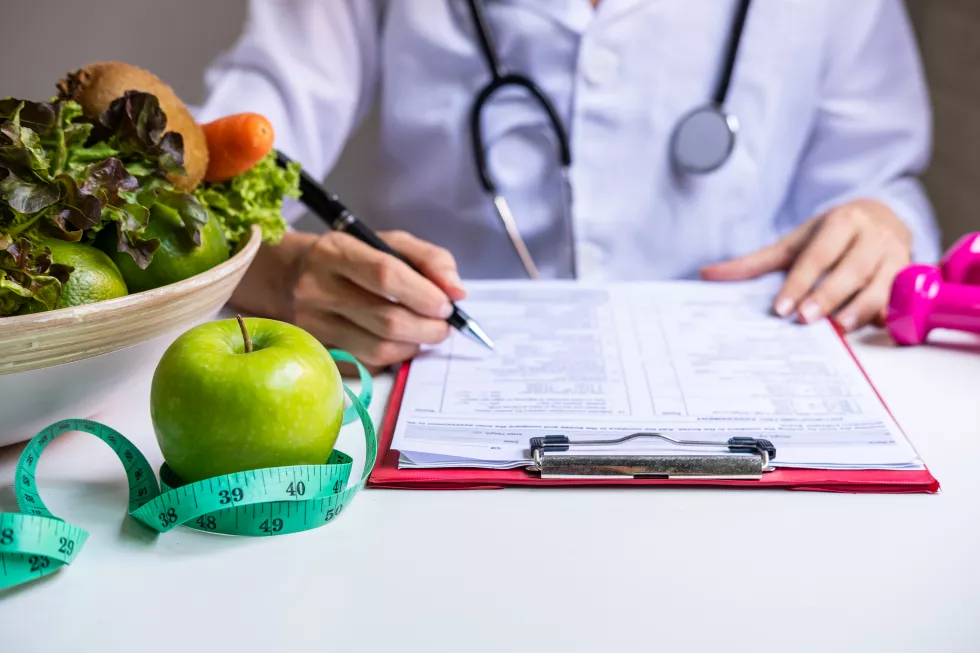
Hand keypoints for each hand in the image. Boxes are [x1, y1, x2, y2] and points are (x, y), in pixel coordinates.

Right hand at [285, 230, 464, 368]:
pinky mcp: (316, 352)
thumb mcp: (389, 243)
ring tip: (424, 333)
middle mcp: (317, 289)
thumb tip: (457, 293)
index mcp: (336, 252)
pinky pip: (367, 366)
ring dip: (414, 346)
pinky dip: (393, 359)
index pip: (386, 276)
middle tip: (443, 326)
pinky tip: (398, 343)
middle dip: (428, 328)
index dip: (424, 295)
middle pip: (387, 320)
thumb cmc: (352, 258)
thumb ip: (430, 260)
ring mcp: (313, 325)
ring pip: (379, 349)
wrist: (290, 277)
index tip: (446, 305)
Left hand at [700, 199, 911, 330]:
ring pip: (880, 285)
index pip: (817, 255)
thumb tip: (706, 275)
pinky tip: (875, 327)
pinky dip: (889, 312)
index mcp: (841, 222)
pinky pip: (901, 297)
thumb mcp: (794, 242)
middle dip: (828, 295)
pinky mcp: (910, 274)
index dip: (800, 282)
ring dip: (860, 308)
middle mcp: (872, 236)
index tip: (782, 308)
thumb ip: (755, 262)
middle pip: (850, 269)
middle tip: (806, 319)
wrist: (881, 215)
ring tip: (839, 328)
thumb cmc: (830, 235)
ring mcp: (895, 255)